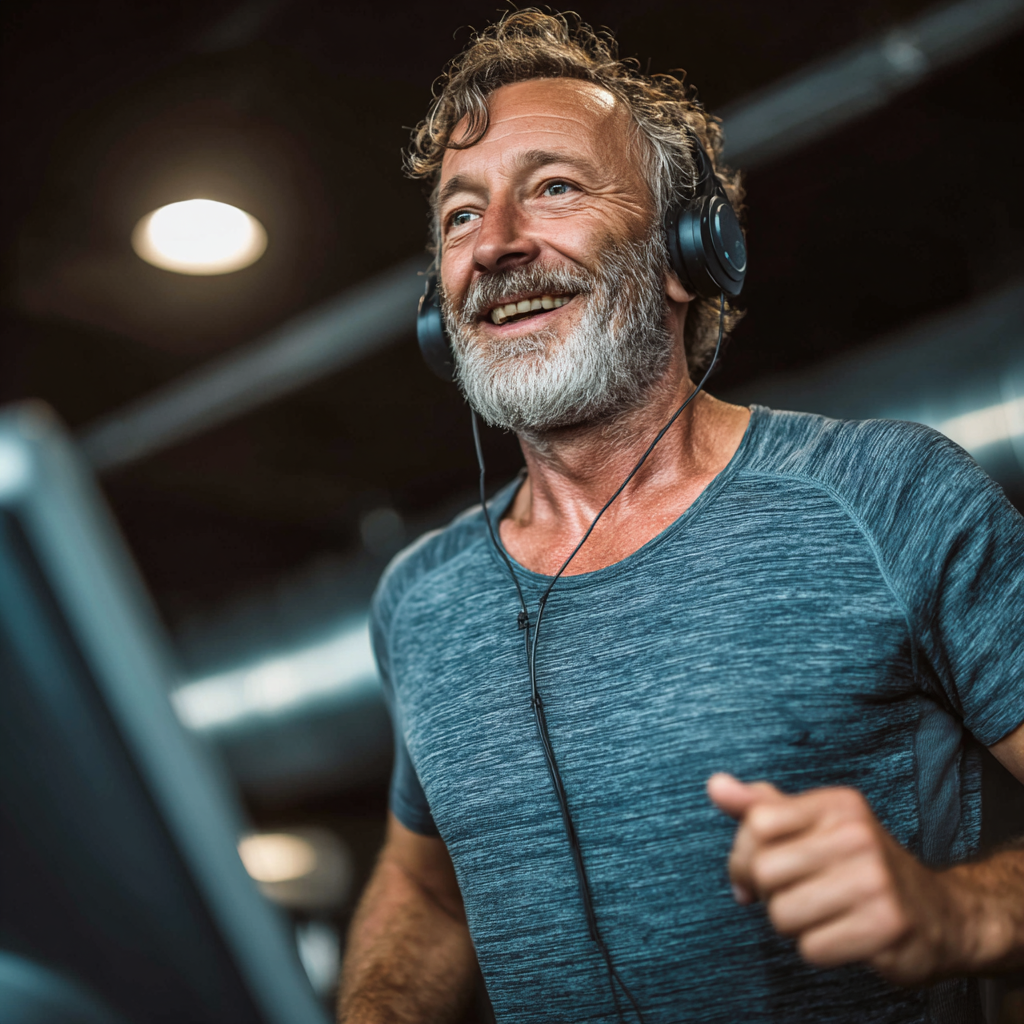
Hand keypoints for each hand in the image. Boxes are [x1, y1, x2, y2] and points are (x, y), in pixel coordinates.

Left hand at [706, 773, 967, 985]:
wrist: (939, 915)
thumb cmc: (858, 867)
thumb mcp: (813, 826)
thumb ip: (761, 807)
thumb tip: (715, 786)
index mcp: (836, 804)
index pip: (757, 823)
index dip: (746, 855)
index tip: (760, 870)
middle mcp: (858, 835)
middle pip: (765, 871)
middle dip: (769, 894)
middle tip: (796, 895)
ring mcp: (875, 880)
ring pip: (782, 914)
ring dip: (793, 924)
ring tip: (823, 913)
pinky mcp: (886, 926)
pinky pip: (811, 948)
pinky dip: (819, 948)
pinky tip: (844, 934)